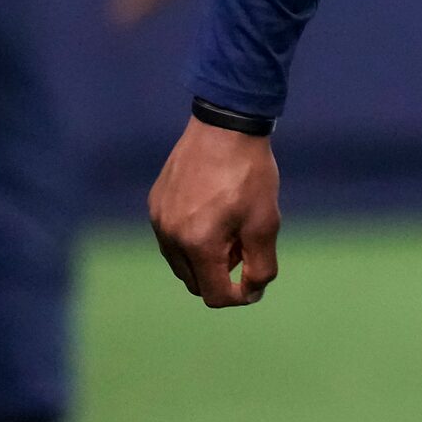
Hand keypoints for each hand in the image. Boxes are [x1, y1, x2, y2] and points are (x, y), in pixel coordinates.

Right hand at [149, 117, 280, 308]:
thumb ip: (261, 267)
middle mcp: (170, 236)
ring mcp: (158, 218)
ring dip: (204, 259)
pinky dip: (190, 239)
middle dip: (221, 275)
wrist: (226, 126)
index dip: (239, 295)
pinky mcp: (155, 202)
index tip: (255, 280)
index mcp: (197, 244)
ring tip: (229, 230)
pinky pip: (171, 237)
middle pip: (195, 282)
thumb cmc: (249, 174)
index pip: (214, 295)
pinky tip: (212, 213)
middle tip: (244, 246)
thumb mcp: (266, 223)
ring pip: (181, 262)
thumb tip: (251, 293)